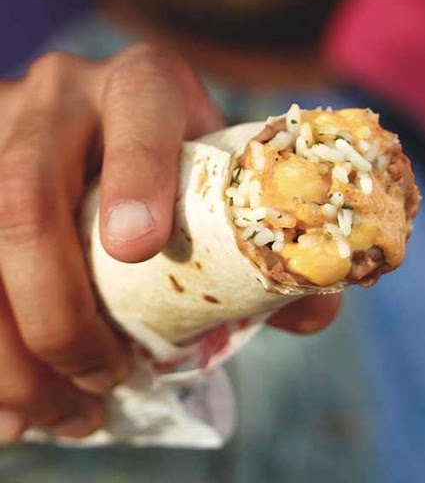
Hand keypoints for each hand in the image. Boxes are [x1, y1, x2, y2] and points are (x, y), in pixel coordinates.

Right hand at [0, 44, 222, 440]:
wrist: (103, 137)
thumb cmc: (173, 166)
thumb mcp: (212, 183)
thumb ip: (259, 244)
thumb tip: (315, 312)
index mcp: (141, 86)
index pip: (139, 110)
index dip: (137, 176)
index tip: (138, 249)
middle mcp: (61, 100)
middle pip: (27, 200)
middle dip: (60, 312)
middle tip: (107, 380)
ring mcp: (2, 139)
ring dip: (15, 354)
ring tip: (66, 416)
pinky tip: (13, 412)